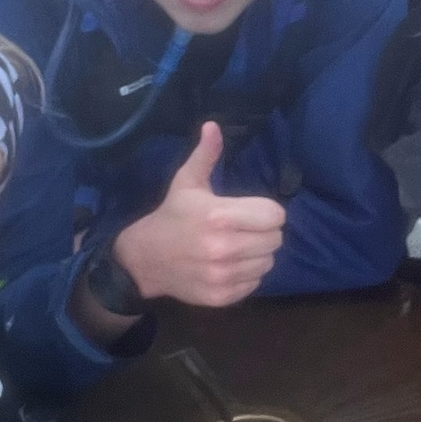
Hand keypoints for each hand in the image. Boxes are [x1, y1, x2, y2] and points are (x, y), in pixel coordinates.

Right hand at [113, 123, 285, 306]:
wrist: (144, 258)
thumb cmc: (172, 216)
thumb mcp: (186, 182)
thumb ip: (205, 155)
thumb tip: (213, 125)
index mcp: (218, 215)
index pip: (275, 215)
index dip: (268, 212)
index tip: (254, 212)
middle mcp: (222, 247)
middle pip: (275, 240)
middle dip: (265, 232)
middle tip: (246, 229)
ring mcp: (222, 275)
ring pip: (268, 263)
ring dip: (258, 254)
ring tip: (238, 247)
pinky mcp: (221, 296)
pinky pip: (255, 283)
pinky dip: (248, 274)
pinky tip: (230, 265)